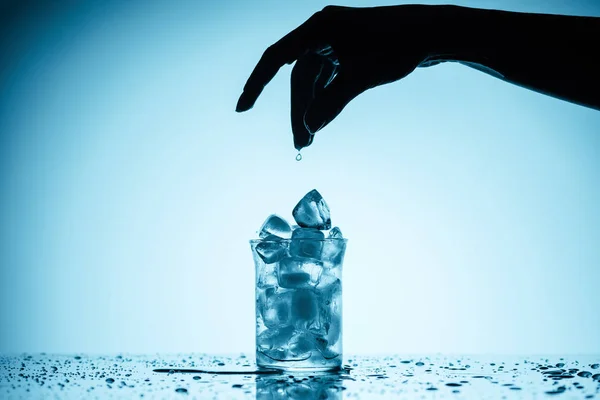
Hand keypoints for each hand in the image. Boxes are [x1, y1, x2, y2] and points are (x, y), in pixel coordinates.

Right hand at [236, 5, 432, 149]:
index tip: (243, 108)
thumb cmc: (398, 47)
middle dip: (298, 112)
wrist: (432, 32)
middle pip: (298, 77)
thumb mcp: (362, 78)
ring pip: (313, 81)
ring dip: (311, 109)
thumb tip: (309, 128)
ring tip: (309, 142)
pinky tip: (322, 122)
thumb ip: (332, 102)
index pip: (276, 58)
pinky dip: (325, 100)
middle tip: (300, 145)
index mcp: (319, 28)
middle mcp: (322, 32)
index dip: (257, 84)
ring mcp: (334, 41)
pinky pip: (327, 78)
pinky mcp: (346, 51)